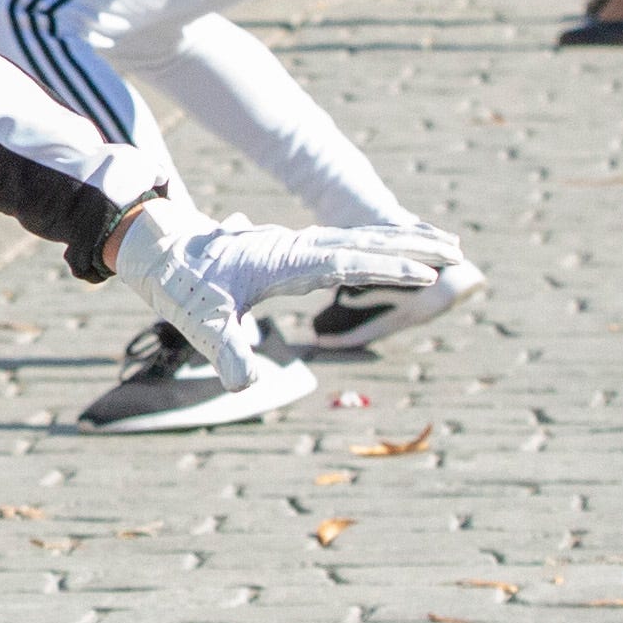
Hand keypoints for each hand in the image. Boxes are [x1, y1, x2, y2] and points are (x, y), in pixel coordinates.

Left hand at [111, 193, 460, 390]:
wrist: (163, 247)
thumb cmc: (184, 284)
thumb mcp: (202, 323)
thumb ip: (226, 350)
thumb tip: (244, 384)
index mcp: (283, 260)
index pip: (346, 263)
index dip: (386, 269)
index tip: (427, 274)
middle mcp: (297, 245)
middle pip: (364, 241)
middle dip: (412, 247)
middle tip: (459, 252)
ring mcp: (298, 243)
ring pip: (360, 238)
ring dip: (402, 242)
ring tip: (448, 246)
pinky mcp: (296, 248)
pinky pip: (348, 242)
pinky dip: (379, 243)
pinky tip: (398, 250)